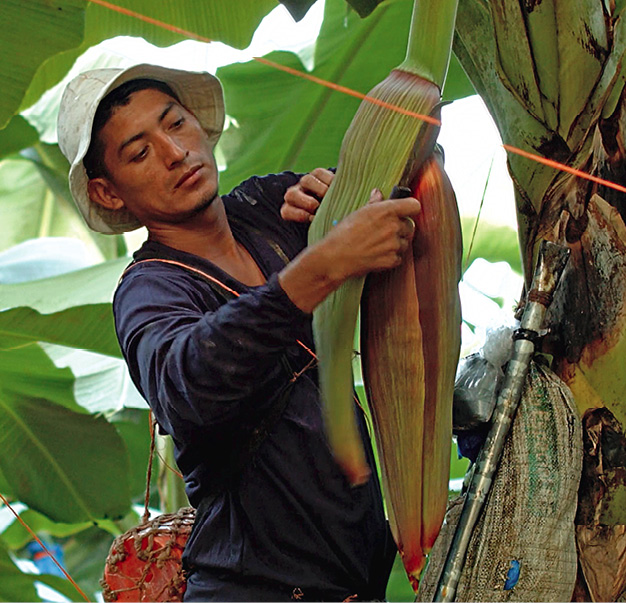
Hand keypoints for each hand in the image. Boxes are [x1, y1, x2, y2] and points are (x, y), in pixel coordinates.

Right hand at [278, 188, 419, 312]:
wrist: (335, 257)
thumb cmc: (343, 235)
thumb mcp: (358, 213)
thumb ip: (374, 203)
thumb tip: (378, 194)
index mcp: (386, 211)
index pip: (414, 205)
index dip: (410, 209)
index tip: (406, 212)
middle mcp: (393, 226)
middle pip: (410, 225)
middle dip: (401, 228)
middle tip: (386, 231)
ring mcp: (394, 245)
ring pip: (405, 243)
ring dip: (396, 244)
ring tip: (379, 244)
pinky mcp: (392, 260)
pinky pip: (399, 257)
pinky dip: (391, 257)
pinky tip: (377, 254)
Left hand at [281, 168, 333, 222]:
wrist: (339, 206)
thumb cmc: (328, 219)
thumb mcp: (321, 224)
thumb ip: (317, 224)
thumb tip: (321, 223)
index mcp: (291, 210)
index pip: (287, 211)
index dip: (298, 215)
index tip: (312, 218)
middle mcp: (295, 195)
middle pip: (291, 195)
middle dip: (307, 202)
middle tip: (319, 207)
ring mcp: (305, 183)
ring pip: (306, 181)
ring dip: (320, 189)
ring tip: (330, 196)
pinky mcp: (317, 173)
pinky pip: (319, 173)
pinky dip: (328, 180)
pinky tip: (336, 187)